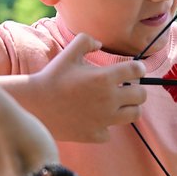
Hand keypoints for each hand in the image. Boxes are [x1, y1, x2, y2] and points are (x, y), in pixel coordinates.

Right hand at [31, 33, 146, 141]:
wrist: (34, 105)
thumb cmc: (52, 77)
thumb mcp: (69, 52)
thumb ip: (87, 41)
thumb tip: (100, 44)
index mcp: (105, 77)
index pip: (137, 71)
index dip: (138, 68)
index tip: (133, 70)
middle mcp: (109, 99)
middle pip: (142, 95)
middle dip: (136, 89)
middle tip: (125, 87)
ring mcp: (104, 119)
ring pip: (134, 114)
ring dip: (128, 107)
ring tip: (116, 103)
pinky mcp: (95, 134)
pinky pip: (111, 131)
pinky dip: (105, 126)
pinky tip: (94, 118)